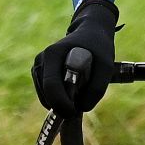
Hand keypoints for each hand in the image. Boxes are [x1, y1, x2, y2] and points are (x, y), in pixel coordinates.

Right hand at [32, 0, 117, 117]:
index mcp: (53, 54)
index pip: (51, 85)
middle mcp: (41, 60)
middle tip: (78, 108)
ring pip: (46, 97)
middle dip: (61, 106)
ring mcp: (38, 67)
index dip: (61, 103)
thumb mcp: (105, 66)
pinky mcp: (40, 74)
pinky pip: (46, 95)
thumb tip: (81, 108)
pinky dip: (58, 99)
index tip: (74, 111)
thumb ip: (96, 88)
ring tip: (78, 93)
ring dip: (60, 102)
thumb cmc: (98, 48)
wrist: (90, 33)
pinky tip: (71, 92)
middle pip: (46, 93)